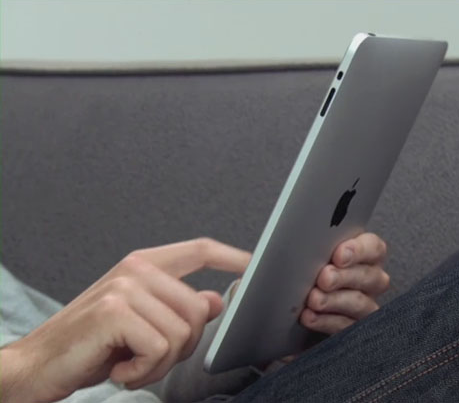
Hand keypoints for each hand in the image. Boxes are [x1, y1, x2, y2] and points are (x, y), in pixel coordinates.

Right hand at [1, 238, 250, 402]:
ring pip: (183, 333)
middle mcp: (136, 268)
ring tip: (130, 361)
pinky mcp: (114, 310)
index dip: (233, 257)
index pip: (200, 250)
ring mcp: (125, 286)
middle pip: (200, 309)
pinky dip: (144, 371)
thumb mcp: (142, 321)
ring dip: (160, 363)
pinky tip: (120, 368)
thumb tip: (215, 300)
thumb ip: (178, 306)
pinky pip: (161, 348)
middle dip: (182, 346)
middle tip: (146, 355)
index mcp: (145, 264)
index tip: (256, 264)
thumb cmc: (94, 344)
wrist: (38, 364)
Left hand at [301, 233, 388, 333]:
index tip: (339, 255)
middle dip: (343, 277)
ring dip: (333, 301)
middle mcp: (371, 279)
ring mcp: (365, 304)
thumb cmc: (313, 265)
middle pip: (368, 276)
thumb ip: (321, 244)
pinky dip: (325, 321)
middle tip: (324, 277)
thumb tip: (306, 238)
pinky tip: (310, 316)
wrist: (303, 295)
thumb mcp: (319, 250)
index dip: (358, 251)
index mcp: (366, 254)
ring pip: (359, 303)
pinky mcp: (354, 327)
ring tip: (314, 299)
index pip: (373, 247)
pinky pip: (345, 326)